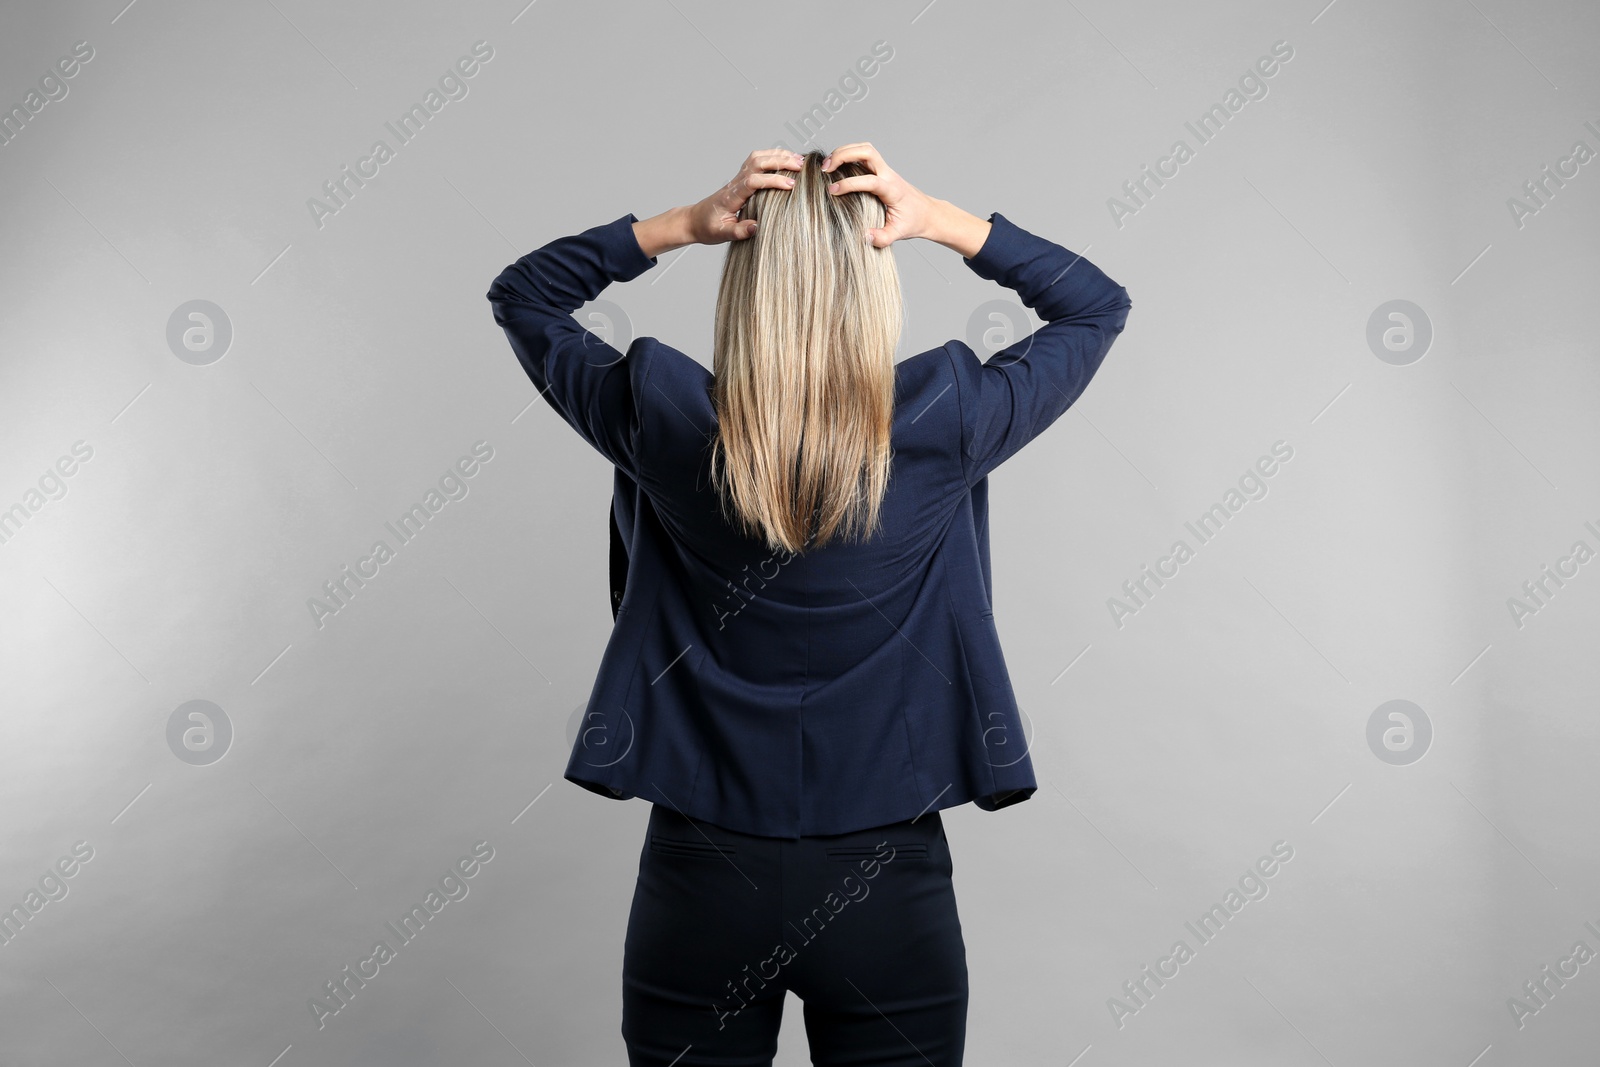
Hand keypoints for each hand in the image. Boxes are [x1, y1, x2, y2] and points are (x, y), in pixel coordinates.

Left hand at [686, 148, 805, 244]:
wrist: (694, 220)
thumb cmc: (707, 228)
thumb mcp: (721, 235)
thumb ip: (738, 232)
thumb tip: (757, 227)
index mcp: (732, 196)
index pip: (754, 181)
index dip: (773, 180)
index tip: (791, 185)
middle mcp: (735, 183)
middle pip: (757, 162)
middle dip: (780, 161)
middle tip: (801, 167)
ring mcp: (738, 178)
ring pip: (757, 157)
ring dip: (778, 155)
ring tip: (799, 160)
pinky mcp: (741, 179)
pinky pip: (757, 161)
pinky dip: (773, 157)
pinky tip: (786, 161)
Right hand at [821, 142, 936, 247]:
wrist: (928, 213)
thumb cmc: (913, 222)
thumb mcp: (899, 234)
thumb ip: (882, 237)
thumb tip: (864, 236)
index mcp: (893, 190)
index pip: (870, 180)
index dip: (849, 183)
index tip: (832, 190)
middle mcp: (889, 175)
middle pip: (867, 151)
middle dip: (844, 155)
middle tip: (825, 169)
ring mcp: (885, 169)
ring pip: (865, 148)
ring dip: (844, 151)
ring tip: (827, 166)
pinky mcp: (880, 170)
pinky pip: (864, 154)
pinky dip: (848, 154)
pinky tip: (836, 166)